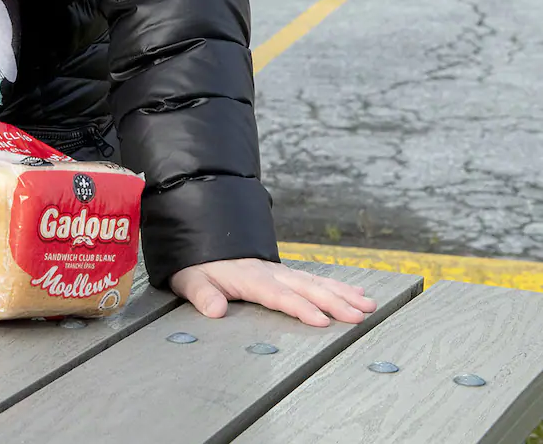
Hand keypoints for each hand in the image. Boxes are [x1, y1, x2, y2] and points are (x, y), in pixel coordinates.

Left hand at [170, 258, 377, 326]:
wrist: (200, 238)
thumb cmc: (196, 266)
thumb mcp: (189, 281)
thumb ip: (203, 295)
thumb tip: (216, 310)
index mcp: (249, 278)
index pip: (279, 295)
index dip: (300, 308)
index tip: (321, 320)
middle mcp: (270, 272)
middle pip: (306, 287)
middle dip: (335, 301)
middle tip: (360, 315)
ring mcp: (280, 270)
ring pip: (316, 281)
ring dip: (343, 293)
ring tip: (368, 305)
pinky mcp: (284, 272)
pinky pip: (315, 277)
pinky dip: (337, 284)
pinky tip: (356, 291)